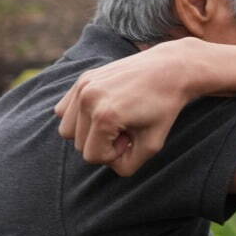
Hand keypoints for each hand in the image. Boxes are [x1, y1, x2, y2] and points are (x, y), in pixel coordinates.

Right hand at [54, 38, 208, 174]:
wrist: (170, 69)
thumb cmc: (164, 108)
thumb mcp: (152, 145)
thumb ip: (126, 166)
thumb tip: (107, 164)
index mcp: (105, 116)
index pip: (92, 156)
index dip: (114, 154)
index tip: (132, 138)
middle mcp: (88, 99)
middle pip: (79, 145)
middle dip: (102, 143)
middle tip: (127, 127)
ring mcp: (83, 86)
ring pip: (68, 130)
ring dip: (89, 132)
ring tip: (115, 120)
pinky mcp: (83, 78)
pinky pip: (65, 111)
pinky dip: (80, 116)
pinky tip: (103, 110)